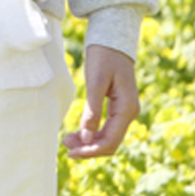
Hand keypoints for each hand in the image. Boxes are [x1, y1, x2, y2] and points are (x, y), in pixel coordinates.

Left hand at [64, 43, 138, 158]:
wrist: (112, 42)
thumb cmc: (103, 58)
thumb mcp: (95, 82)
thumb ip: (92, 111)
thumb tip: (87, 138)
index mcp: (127, 108)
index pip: (110, 141)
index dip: (90, 151)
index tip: (70, 153)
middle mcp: (130, 113)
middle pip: (110, 143)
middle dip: (88, 149)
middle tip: (64, 145)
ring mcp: (125, 112)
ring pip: (109, 138)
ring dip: (89, 143)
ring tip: (67, 140)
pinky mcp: (119, 109)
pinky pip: (108, 129)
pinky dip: (93, 135)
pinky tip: (77, 134)